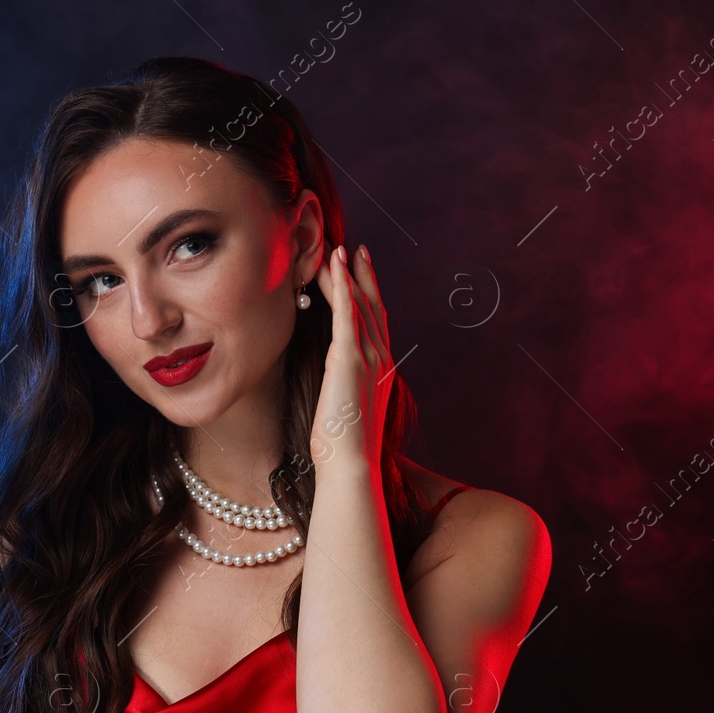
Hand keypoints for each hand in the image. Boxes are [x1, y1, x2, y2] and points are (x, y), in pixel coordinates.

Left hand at [310, 242, 391, 473]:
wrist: (351, 464)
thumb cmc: (343, 447)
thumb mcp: (345, 409)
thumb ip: (343, 386)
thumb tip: (332, 378)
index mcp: (381, 371)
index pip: (375, 322)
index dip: (368, 293)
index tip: (359, 270)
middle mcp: (381, 359)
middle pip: (371, 306)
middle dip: (361, 275)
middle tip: (351, 248)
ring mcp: (370, 357)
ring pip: (359, 304)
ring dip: (346, 273)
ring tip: (334, 248)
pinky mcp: (351, 359)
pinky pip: (348, 313)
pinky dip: (342, 285)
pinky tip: (334, 264)